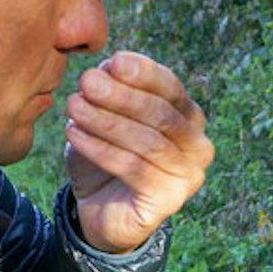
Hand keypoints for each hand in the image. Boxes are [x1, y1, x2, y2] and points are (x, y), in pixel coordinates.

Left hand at [65, 51, 214, 253]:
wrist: (102, 209)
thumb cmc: (108, 155)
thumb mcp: (107, 115)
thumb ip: (113, 90)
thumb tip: (110, 66)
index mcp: (189, 118)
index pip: (172, 89)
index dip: (145, 73)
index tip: (113, 62)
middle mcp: (198, 146)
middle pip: (162, 114)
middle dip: (122, 96)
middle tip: (86, 82)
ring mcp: (189, 176)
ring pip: (149, 142)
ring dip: (107, 121)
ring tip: (73, 107)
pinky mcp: (170, 200)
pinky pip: (135, 169)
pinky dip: (101, 149)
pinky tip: (74, 135)